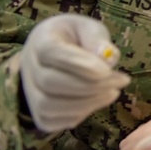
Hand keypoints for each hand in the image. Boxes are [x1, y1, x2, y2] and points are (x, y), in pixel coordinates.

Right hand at [19, 14, 129, 131]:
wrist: (54, 54)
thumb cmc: (76, 38)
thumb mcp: (89, 28)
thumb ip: (97, 38)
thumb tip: (108, 56)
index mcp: (41, 40)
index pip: (51, 52)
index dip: (79, 63)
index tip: (106, 70)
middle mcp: (28, 67)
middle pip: (50, 82)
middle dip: (90, 85)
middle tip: (122, 80)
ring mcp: (30, 93)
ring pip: (50, 106)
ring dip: (87, 103)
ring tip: (114, 92)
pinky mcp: (39, 114)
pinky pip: (55, 121)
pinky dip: (80, 114)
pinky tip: (98, 100)